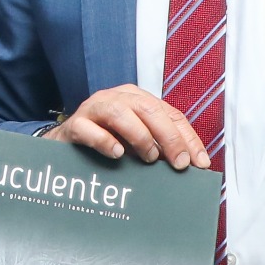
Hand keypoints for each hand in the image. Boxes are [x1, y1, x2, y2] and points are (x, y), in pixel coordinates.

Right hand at [45, 85, 208, 169]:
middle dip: (169, 137)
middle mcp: (117, 98)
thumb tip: (188, 166)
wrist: (64, 145)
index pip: (170, 113)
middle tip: (179, 163)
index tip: (199, 162)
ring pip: (120, 113)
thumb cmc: (106, 142)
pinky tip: (117, 154)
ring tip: (149, 158)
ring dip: (140, 136)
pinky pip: (89, 129)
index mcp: (137, 99)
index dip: (187, 137)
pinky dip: (105, 141)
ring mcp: (93, 109)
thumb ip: (159, 148)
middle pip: (148, 109)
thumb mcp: (137, 143)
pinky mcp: (75, 125)